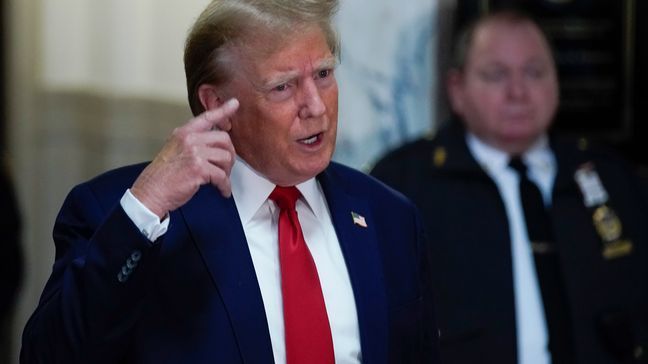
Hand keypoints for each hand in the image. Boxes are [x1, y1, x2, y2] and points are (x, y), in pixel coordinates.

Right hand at [130, 98, 239, 217]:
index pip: (207, 117)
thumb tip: (213, 145)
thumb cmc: (162, 175)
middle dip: (230, 155)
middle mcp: (190, 139)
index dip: (223, 110)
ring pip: (225, 157)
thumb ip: (192, 142)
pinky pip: (222, 176)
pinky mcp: (199, 169)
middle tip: (226, 167)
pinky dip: (225, 186)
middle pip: (224, 139)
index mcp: (184, 133)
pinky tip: (222, 190)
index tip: (235, 103)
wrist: (151, 191)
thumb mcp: (175, 149)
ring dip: (227, 171)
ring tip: (221, 180)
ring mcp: (195, 153)